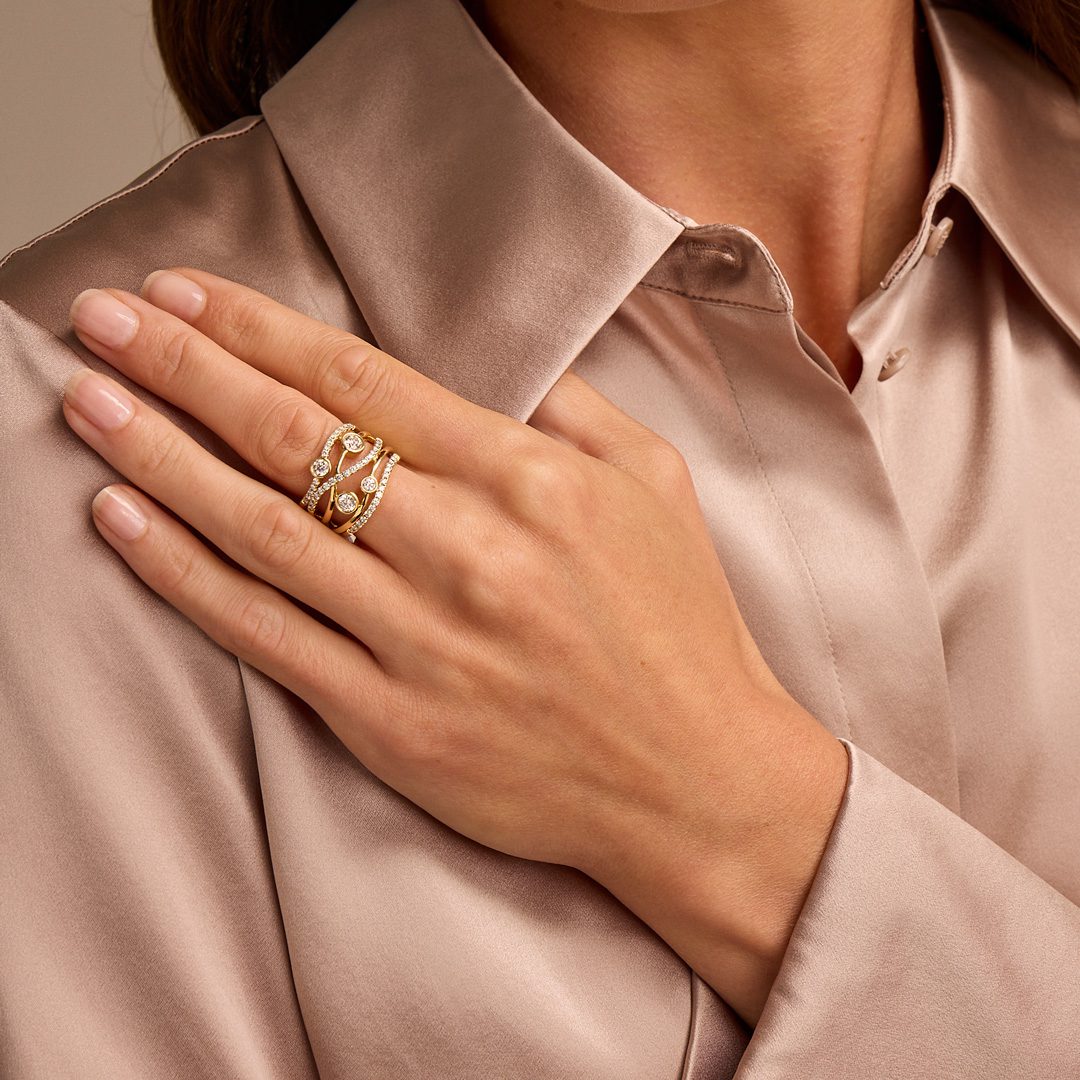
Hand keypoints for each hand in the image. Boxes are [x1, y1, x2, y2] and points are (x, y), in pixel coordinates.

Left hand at [62, 268, 848, 1024]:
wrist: (696, 781)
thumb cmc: (680, 628)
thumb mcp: (655, 484)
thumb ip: (568, 407)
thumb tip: (484, 359)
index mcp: (527, 478)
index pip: (362, 381)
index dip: (261, 329)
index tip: (185, 293)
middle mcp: (464, 550)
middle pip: (294, 438)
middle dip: (185, 366)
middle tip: (103, 320)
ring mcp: (420, 641)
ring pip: (261, 529)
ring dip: (159, 455)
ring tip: (87, 401)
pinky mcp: (390, 723)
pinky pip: (266, 636)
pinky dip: (185, 575)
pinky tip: (124, 520)